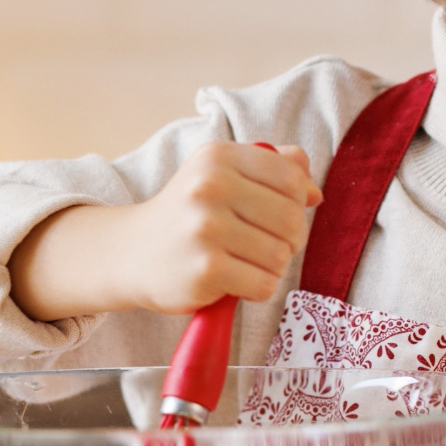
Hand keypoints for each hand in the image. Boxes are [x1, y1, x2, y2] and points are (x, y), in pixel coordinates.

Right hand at [9, 142, 320, 322]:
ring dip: (271, 266)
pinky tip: (233, 281)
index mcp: (219, 157)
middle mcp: (210, 187)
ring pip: (281, 255)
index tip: (276, 214)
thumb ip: (272, 168)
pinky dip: (256, 289)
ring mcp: (206, 229)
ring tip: (243, 262)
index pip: (292, 177)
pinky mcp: (205, 270)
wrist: (130, 254)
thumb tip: (315, 192)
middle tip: (263, 245)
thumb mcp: (221, 174)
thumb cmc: (188, 214)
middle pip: (292, 219)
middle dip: (288, 239)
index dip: (296, 201)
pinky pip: (264, 284)